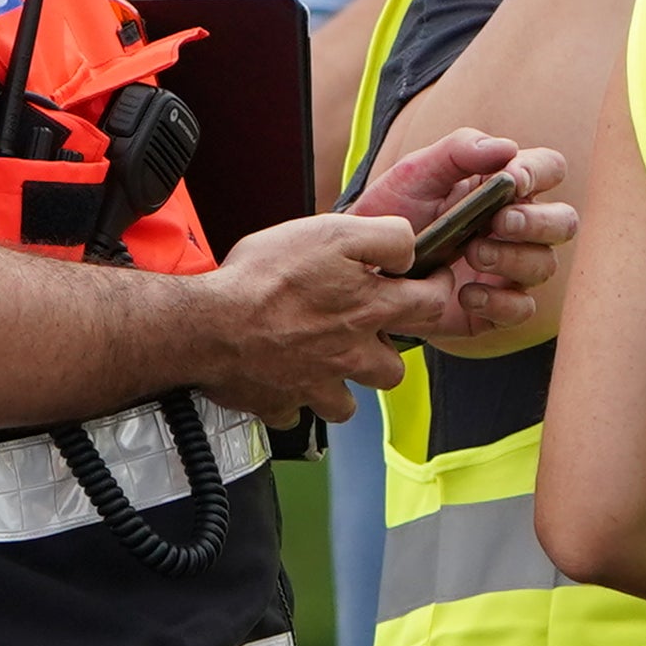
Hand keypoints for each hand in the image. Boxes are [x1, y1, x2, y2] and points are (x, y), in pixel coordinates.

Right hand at [180, 204, 483, 415]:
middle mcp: (352, 355)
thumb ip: (384, 237)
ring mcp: (317, 385)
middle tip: (367, 332)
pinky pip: (296, 412)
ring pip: (348, 403)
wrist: (209, 325)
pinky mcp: (281, 403)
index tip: (429, 283)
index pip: (430, 305)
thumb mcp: (333, 232)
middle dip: (387, 351)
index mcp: (369, 311)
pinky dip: (293, 401)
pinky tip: (282, 379)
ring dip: (344, 385)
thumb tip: (410, 246)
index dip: (436, 289)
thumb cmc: (265, 279)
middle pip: (394, 369)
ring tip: (327, 362)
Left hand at [362, 122, 579, 331]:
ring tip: (472, 254)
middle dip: (538, 222)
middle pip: (564, 221)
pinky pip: (522, 309)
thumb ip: (458, 151)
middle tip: (499, 222)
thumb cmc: (395, 212)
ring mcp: (509, 269)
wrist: (364, 265)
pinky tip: (465, 293)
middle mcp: (517, 228)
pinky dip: (498, 301)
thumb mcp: (416, 172)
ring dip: (513, 258)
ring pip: (545, 264)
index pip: (549, 169)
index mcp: (504, 187)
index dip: (540, 173)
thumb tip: (508, 148)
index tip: (512, 181)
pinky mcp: (495, 308)